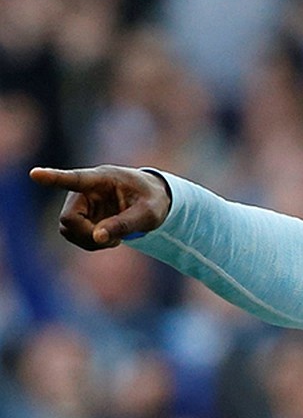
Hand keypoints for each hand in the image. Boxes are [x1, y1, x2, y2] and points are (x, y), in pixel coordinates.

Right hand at [29, 165, 171, 250]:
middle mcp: (85, 190)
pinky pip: (74, 236)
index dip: (54, 178)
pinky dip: (91, 243)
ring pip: (68, 229)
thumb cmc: (152, 201)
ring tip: (115, 239)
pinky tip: (109, 239)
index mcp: (103, 179)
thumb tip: (96, 237)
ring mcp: (80, 204)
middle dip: (87, 234)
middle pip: (69, 218)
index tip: (35, 174)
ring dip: (89, 241)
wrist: (153, 201)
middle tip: (114, 241)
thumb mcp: (148, 213)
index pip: (75, 178)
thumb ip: (124, 223)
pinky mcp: (81, 216)